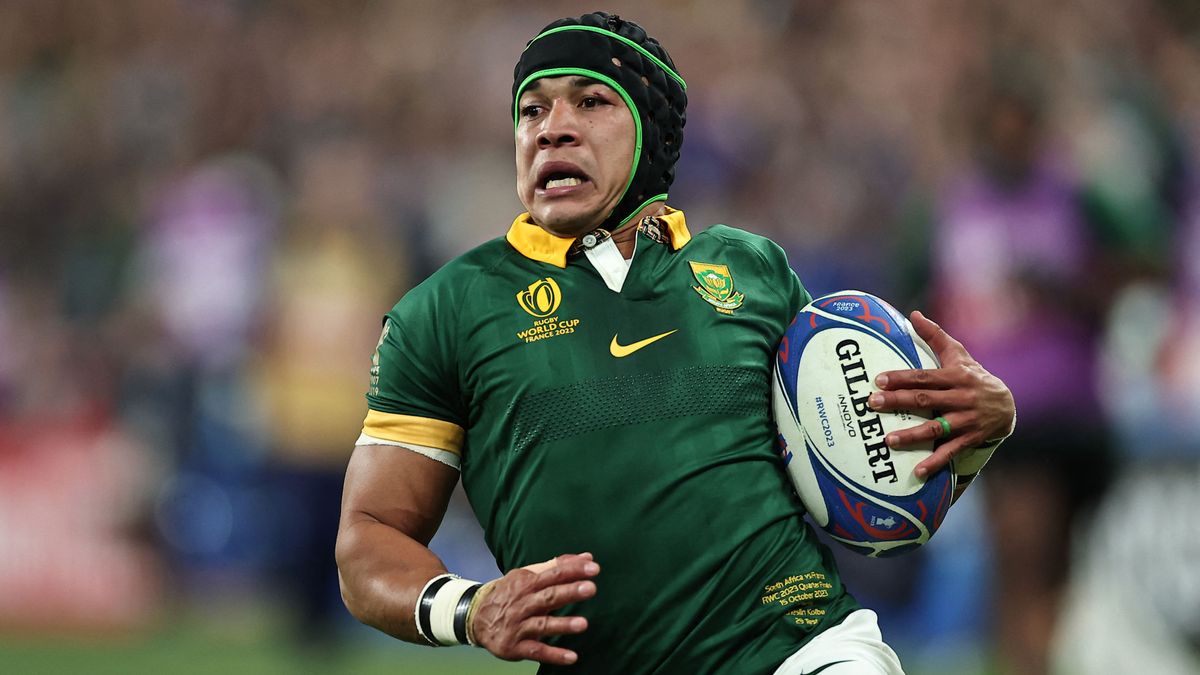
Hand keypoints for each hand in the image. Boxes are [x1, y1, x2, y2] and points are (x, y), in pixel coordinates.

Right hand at [470, 552, 599, 665]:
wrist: (475, 617)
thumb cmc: (509, 594)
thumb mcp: (527, 576)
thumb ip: (557, 566)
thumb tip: (587, 558)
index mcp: (526, 583)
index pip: (552, 574)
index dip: (572, 570)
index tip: (593, 568)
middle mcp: (522, 603)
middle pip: (548, 597)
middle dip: (569, 593)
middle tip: (590, 589)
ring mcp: (518, 626)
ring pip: (542, 625)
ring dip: (563, 625)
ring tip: (583, 624)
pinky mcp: (515, 647)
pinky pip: (536, 651)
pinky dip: (553, 655)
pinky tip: (571, 657)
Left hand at [868, 310, 1014, 477]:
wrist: (1008, 405)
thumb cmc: (974, 376)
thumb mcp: (959, 354)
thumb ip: (935, 336)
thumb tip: (914, 314)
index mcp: (955, 376)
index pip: (924, 377)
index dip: (902, 378)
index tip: (879, 380)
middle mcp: (961, 398)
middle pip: (926, 400)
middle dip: (898, 403)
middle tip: (873, 404)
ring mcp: (966, 421)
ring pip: (936, 429)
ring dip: (912, 435)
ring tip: (888, 440)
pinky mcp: (969, 439)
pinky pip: (950, 452)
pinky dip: (935, 462)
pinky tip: (917, 471)